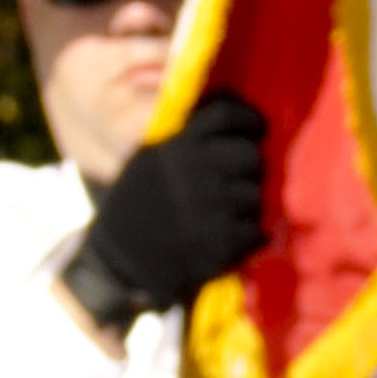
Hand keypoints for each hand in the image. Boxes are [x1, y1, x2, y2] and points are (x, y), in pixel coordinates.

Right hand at [65, 92, 268, 335]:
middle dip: (250, 169)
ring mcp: (209, 206)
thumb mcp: (151, 161)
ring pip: (256, 195)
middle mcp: (194, 169)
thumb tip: (236, 129)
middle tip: (240, 182)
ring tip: (230, 215)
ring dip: (249, 207)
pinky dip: (250, 238)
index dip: (249, 120)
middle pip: (250, 155)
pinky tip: (233, 240)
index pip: (227, 114)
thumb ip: (188, 142)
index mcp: (176, 145)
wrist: (119, 263)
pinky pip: (256, 231)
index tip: (257, 130)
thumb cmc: (137, 209)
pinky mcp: (221, 242)